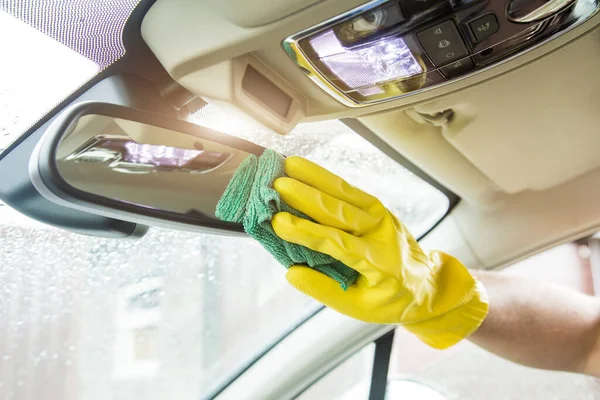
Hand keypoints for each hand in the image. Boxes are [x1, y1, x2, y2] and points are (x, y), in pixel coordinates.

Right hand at [271, 156, 488, 348]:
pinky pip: (347, 189)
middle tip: (277, 185)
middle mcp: (380, 232)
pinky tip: (304, 169)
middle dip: (306, 196)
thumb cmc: (389, 298)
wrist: (426, 282)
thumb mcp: (358, 307)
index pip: (337, 243)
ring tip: (287, 165)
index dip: (306, 232)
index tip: (278, 223)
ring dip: (314, 177)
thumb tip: (290, 272)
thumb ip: (323, 289)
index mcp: (378, 262)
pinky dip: (325, 177)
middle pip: (340, 210)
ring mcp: (379, 214)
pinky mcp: (375, 205)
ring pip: (344, 192)